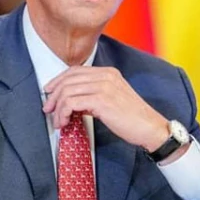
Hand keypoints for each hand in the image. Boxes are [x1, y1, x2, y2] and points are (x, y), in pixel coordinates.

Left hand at [43, 66, 169, 150]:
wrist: (151, 128)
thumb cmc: (132, 118)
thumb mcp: (112, 100)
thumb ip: (93, 95)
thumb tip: (72, 101)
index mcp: (108, 72)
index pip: (75, 70)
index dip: (58, 80)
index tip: (49, 92)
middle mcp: (105, 75)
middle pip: (68, 79)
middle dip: (53, 95)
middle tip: (48, 109)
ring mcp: (103, 86)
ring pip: (67, 91)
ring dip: (57, 108)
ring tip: (58, 121)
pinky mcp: (101, 100)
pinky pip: (71, 103)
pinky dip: (63, 113)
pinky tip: (64, 123)